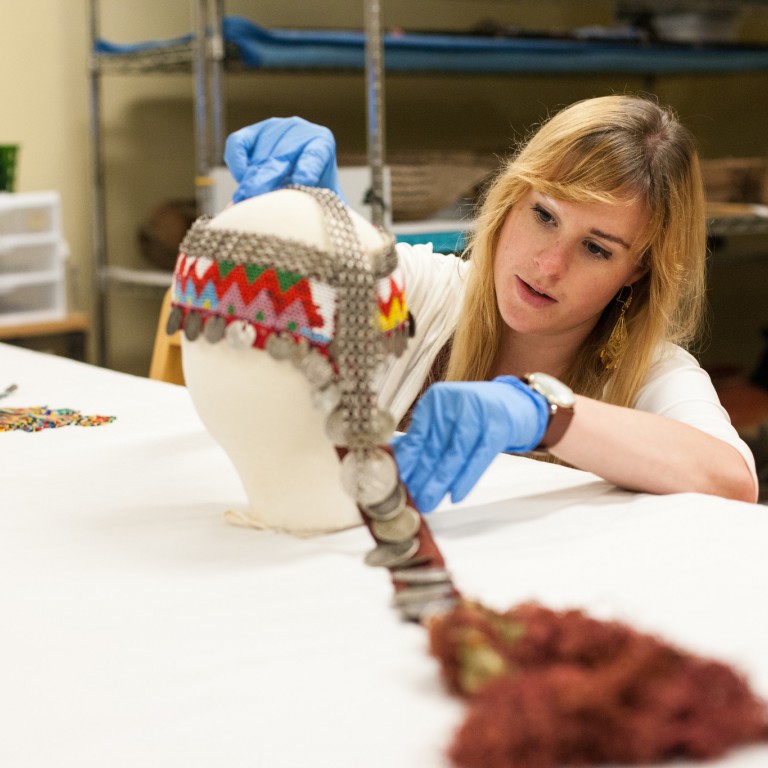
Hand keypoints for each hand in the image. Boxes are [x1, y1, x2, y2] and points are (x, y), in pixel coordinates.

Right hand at [224, 116, 344, 202]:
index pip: (315, 154)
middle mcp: (299, 132)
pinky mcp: (251, 132)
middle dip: (267, 179)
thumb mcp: (324, 200)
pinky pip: (237, 144)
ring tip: (244, 200)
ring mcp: (274, 129)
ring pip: (259, 157)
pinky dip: (237, 163)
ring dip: (251, 180)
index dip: (308, 167)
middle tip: (255, 198)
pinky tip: (241, 181)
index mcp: (322, 143)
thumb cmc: (315, 193)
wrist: (301, 175)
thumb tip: (322, 229)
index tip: (303, 182)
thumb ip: (320, 207)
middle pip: (281, 157)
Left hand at [391, 377, 549, 512]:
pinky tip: (455, 496)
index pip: (418, 434)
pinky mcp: (499, 427)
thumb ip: (424, 436)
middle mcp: (456, 402)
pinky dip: (466, 479)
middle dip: (421, 476)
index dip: (408, 461)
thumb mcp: (447, 417)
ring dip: (440, 482)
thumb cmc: (474, 414)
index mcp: (438, 399)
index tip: (398, 481)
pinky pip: (479, 458)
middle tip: (411, 498)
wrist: (516, 403)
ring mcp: (479, 413)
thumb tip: (396, 460)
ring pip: (454, 455)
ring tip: (428, 502)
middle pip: (434, 446)